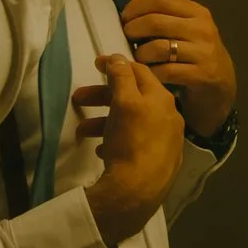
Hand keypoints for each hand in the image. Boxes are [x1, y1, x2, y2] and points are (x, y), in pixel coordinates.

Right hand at [78, 55, 185, 247]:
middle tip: (78, 98)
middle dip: (103, 96)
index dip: (116, 64)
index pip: (139, 72)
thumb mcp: (124, 102)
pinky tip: (102, 150)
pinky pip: (135, 143)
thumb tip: (118, 57)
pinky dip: (117, 141)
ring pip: (130, 122)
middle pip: (132, 98)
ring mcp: (166, 140)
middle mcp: (169, 116)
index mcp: (163, 99)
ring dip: (104, 121)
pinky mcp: (159, 161)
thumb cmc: (131, 140)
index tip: (96, 64)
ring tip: (83, 131)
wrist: (139, 190)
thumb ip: (121, 77)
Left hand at [120, 0, 237, 136]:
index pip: (162, 0)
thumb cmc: (195, 53)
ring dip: (140, 53)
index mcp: (197, 12)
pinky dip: (150, 72)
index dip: (137, 7)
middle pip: (156, 22)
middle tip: (125, 38)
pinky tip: (147, 73)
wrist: (221, 84)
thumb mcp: (183, 28)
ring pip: (158, 47)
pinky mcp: (201, 74)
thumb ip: (159, 14)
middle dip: (133, 29)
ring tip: (137, 57)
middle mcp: (202, 29)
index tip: (124, 17)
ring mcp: (203, 52)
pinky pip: (165, 71)